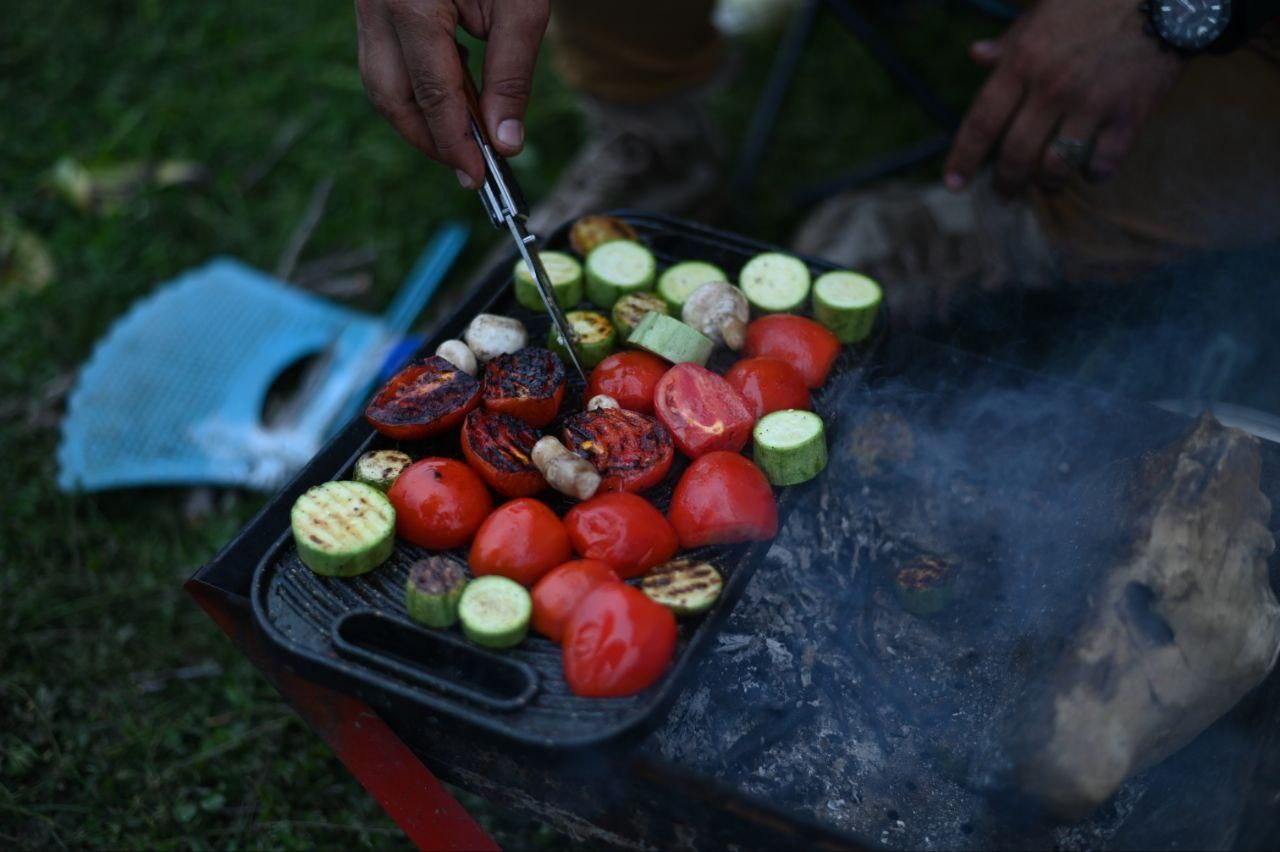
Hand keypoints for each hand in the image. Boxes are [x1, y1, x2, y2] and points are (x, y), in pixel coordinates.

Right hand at [356, 0, 549, 187]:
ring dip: (421, 114)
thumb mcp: (520, 6)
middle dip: (429, 139)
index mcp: (411, 4)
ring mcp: (368, 3)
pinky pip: (384, 58)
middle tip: (468, 165)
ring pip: (380, 81)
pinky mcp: (373, 3)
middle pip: (390, 96)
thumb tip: (505, 142)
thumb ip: (511, 74)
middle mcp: (377, 4)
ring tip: (467, 128)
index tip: (477, 176)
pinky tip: (455, 84)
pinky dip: (416, 84)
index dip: (454, 143)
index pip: (430, 94)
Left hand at [944, 0, 1182, 194]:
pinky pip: (1103, 163)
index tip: (953, 184)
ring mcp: (1092, 103)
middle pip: (1016, 155)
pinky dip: (1093, 174)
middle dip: (1005, 183)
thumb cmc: (1096, 0)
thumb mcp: (1044, 12)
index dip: (963, 158)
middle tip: (1002, 194)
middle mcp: (1053, 87)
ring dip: (1046, 183)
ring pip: (1056, 167)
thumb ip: (1010, 42)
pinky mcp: (1130, 113)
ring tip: (1045, 183)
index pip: (982, 121)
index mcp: (1024, 61)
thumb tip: (976, 56)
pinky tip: (1090, 169)